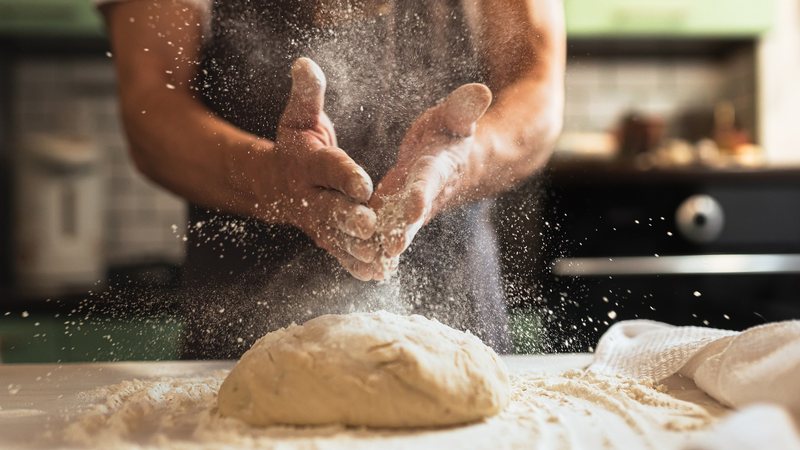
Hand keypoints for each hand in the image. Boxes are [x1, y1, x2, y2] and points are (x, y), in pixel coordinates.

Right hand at [253, 58, 378, 279]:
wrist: (273, 183)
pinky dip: (354, 264)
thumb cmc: (296, 144)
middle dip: (349, 218)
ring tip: (379, 257)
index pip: (327, 168)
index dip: (344, 174)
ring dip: (356, 248)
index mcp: (307, 163)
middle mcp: (309, 195)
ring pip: (336, 236)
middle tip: (371, 225)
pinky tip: (376, 274)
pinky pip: (339, 252)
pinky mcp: (324, 237)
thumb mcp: (299, 116)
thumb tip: (304, 62)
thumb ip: (307, 94)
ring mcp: (315, 220)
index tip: (364, 182)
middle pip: (330, 208)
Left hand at [369, 84, 492, 279]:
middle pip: (413, 215)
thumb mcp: (455, 117)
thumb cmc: (451, 133)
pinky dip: (377, 250)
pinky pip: (386, 233)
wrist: (457, 161)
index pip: (430, 180)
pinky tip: (362, 268)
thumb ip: (463, 108)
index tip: (413, 207)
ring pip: (398, 230)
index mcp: (438, 167)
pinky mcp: (397, 215)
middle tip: (390, 249)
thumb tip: (481, 90)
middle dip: (403, 231)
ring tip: (371, 266)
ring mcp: (411, 208)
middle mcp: (426, 193)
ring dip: (385, 247)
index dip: (422, 193)